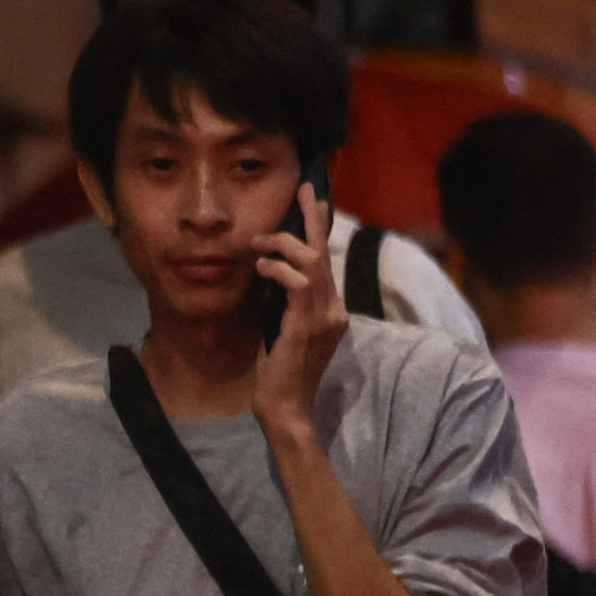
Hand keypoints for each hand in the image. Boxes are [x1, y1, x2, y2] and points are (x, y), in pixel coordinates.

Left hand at [253, 181, 350, 435]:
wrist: (286, 405)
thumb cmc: (280, 372)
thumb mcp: (285, 330)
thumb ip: (288, 305)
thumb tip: (274, 276)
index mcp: (331, 310)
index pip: (327, 262)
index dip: (320, 231)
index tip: (314, 202)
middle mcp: (334, 309)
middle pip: (326, 253)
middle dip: (314, 219)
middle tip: (304, 190)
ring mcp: (325, 316)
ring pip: (313, 262)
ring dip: (284, 245)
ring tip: (260, 242)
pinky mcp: (307, 324)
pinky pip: (298, 284)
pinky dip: (278, 270)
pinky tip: (260, 267)